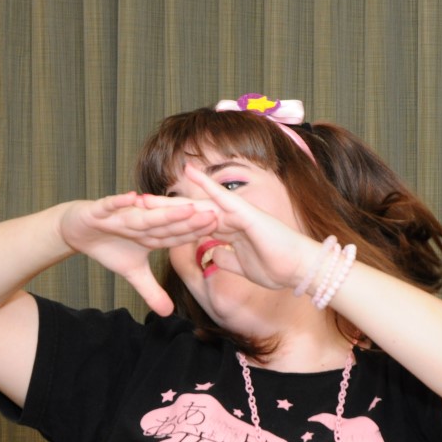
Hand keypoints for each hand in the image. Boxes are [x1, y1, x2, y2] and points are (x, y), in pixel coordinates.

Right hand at [60, 191, 218, 313]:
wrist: (78, 230)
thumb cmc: (110, 246)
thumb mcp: (132, 272)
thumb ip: (151, 290)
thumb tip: (167, 313)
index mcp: (152, 233)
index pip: (176, 234)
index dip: (196, 233)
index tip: (220, 230)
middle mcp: (140, 221)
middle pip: (167, 222)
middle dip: (189, 219)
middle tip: (214, 214)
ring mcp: (121, 214)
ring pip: (144, 215)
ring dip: (163, 212)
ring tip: (185, 208)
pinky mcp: (100, 210)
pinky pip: (111, 205)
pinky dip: (120, 202)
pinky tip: (132, 198)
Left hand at [140, 164, 316, 290]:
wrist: (302, 269)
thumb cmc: (279, 269)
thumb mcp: (243, 268)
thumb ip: (227, 258)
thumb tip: (212, 256)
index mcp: (231, 232)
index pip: (196, 224)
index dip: (174, 222)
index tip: (151, 222)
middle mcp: (233, 218)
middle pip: (193, 209)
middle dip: (167, 208)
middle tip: (139, 203)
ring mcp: (240, 213)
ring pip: (202, 200)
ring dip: (178, 195)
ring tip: (153, 188)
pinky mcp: (247, 214)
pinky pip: (222, 196)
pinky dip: (206, 184)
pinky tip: (188, 172)